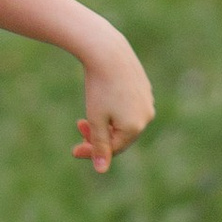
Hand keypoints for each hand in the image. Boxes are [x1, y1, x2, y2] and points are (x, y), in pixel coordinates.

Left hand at [71, 41, 155, 174]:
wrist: (107, 51)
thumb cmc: (99, 87)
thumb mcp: (96, 120)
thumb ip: (100, 146)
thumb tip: (101, 170)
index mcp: (136, 127)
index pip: (114, 149)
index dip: (92, 151)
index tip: (73, 150)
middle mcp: (147, 115)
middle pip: (120, 135)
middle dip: (98, 134)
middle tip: (79, 126)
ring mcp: (147, 100)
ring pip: (124, 120)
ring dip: (105, 121)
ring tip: (89, 111)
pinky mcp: (144, 86)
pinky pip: (128, 105)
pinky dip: (113, 107)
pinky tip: (102, 96)